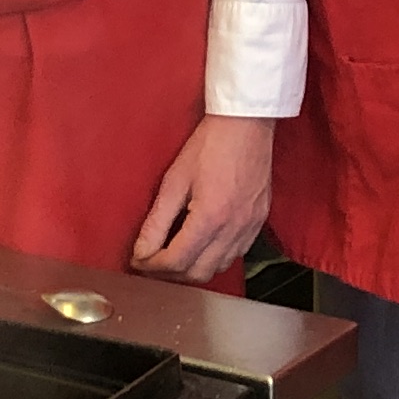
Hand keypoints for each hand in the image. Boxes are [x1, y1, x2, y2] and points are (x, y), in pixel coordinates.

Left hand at [128, 113, 274, 281]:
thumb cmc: (210, 144)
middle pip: (196, 274)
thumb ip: (156, 222)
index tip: (138, 261)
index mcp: (210, 217)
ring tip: (174, 255)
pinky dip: (215, 258)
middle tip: (151, 262)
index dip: (151, 266)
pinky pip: (235, 255)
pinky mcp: (259, 222)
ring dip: (193, 269)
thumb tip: (141, 251)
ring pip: (217, 269)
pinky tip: (202, 245)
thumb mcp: (174, 180)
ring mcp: (250, 227)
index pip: (175, 261)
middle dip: (169, 274)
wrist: (248, 123)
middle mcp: (233, 229)